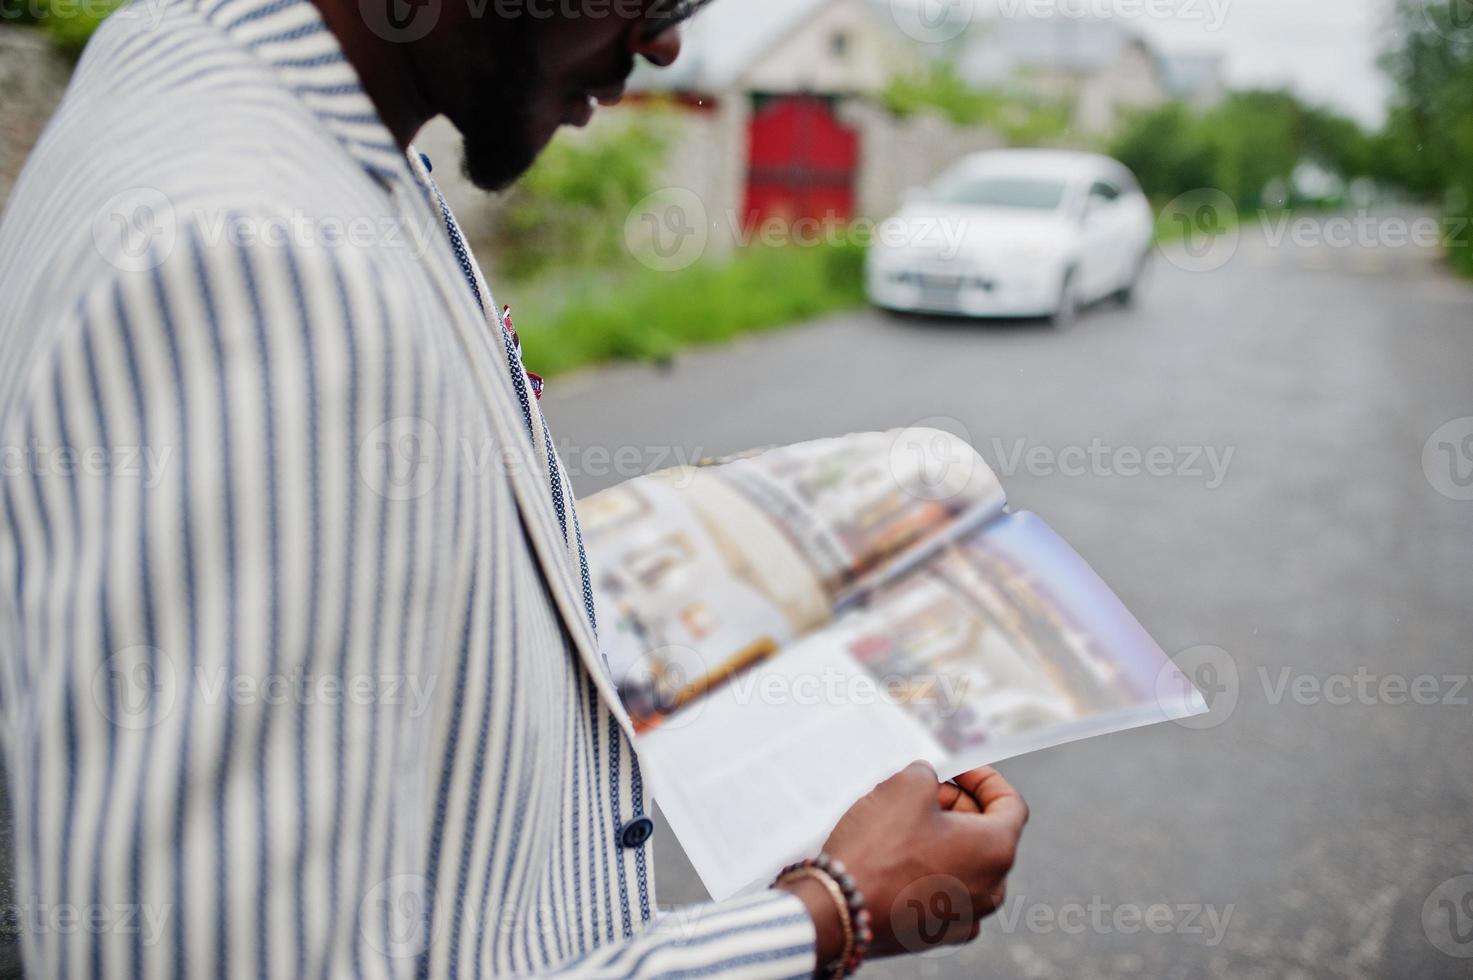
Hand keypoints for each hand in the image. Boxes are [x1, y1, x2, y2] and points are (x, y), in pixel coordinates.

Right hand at [778, 762, 1026, 962]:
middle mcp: (991, 889)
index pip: (1011, 804)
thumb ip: (928, 774)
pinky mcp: (938, 933)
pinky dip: (928, 869)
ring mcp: (966, 916)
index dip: (984, 778)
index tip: (959, 769)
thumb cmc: (877, 851)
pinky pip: (944, 891)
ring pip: (964, 863)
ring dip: (941, 837)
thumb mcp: (905, 787)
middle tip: (923, 792)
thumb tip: (928, 782)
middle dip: (957, 805)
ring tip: (902, 822)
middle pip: (986, 833)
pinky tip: (897, 858)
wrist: (840, 909)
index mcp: (995, 850)